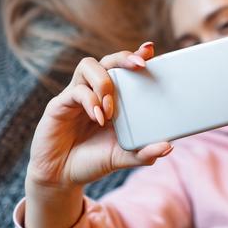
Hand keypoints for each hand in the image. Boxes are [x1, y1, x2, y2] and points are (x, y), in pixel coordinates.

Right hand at [26, 41, 172, 190]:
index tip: (149, 51)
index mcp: (113, 97)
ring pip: (88, 66)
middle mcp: (95, 91)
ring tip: (111, 108)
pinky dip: (90, 101)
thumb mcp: (123, 157)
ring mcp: (76, 95)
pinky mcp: (59, 104)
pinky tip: (97, 118)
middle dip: (124, 57)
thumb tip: (168, 147)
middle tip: (139, 65)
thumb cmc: (94, 161)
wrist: (62, 177)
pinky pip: (75, 90)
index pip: (125, 68)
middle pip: (108, 60)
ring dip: (104, 82)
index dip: (136, 55)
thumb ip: (145, 153)